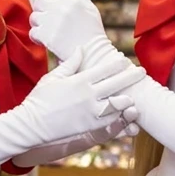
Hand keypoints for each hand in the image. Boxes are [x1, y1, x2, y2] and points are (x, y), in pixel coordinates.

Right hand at [16, 47, 143, 145]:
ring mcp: (91, 112)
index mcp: (80, 80)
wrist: (32, 124)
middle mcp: (88, 95)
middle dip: (131, 76)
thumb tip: (81, 49)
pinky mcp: (90, 126)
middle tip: (142, 72)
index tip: (126, 60)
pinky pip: (111, 121)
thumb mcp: (53, 77)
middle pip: (117, 83)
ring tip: (136, 95)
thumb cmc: (40, 99)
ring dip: (129, 98)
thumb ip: (70, 63)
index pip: (105, 69)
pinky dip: (121, 117)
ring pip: (118, 103)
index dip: (118, 64)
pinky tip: (127, 114)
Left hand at [29, 0, 106, 60]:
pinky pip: (33, 32)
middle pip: (38, 2)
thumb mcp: (89, 8)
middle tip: (47, 19)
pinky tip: (45, 40)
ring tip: (47, 29)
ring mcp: (53, 21)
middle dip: (41, 10)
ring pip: (33, 16)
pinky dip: (37, 37)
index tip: (46, 2)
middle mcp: (61, 7)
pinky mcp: (47, 36)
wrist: (93, 53)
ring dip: (38, 23)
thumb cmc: (93, 31)